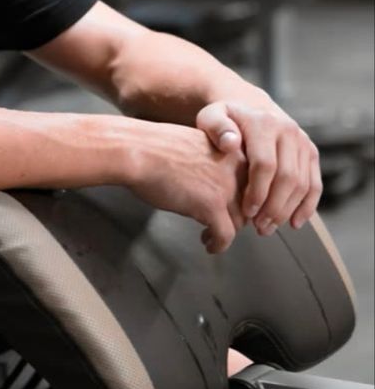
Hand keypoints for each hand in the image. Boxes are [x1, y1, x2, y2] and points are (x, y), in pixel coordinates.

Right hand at [129, 120, 248, 254]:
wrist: (137, 151)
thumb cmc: (154, 145)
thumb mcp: (194, 144)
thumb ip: (211, 159)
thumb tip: (213, 178)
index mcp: (231, 148)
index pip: (251, 179)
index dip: (242, 196)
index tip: (235, 205)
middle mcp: (235, 167)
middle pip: (248, 201)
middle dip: (237, 215)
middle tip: (225, 222)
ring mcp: (226, 187)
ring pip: (239, 221)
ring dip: (227, 231)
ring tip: (213, 235)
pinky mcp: (212, 206)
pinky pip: (225, 235)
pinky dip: (219, 245)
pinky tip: (209, 245)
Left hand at [196, 96, 321, 237]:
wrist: (248, 104)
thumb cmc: (225, 118)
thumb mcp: (211, 117)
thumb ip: (216, 128)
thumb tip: (230, 143)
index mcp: (263, 123)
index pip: (265, 164)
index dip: (258, 192)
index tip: (247, 212)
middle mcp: (287, 130)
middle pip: (288, 177)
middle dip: (273, 207)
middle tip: (258, 227)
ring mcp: (302, 141)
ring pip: (303, 183)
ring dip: (287, 210)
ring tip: (268, 227)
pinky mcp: (310, 151)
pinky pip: (315, 183)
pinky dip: (308, 206)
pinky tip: (294, 222)